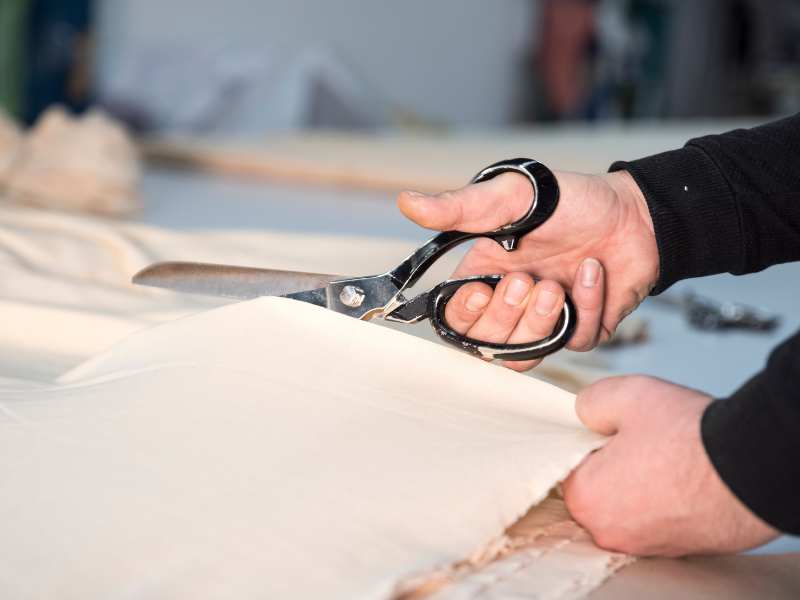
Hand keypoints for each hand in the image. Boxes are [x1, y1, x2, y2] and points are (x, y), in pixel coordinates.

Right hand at [398, 169, 657, 370]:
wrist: (636, 211)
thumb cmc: (571, 200)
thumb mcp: (512, 197)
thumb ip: (460, 207)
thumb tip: (407, 202)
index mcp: (484, 275)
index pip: (454, 318)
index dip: (462, 316)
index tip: (478, 291)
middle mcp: (511, 304)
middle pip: (486, 344)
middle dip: (505, 317)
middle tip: (526, 281)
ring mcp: (546, 321)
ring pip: (525, 355)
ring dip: (539, 322)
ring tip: (556, 284)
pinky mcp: (582, 329)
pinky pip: (574, 341)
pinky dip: (586, 305)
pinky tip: (594, 271)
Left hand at [562, 376, 779, 555]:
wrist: (751, 467)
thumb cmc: (689, 436)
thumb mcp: (624, 395)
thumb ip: (589, 404)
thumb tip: (584, 414)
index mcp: (586, 498)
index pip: (570, 466)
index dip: (590, 442)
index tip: (613, 430)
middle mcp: (609, 531)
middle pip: (597, 488)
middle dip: (614, 463)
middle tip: (642, 440)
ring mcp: (644, 544)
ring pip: (628, 503)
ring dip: (641, 481)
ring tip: (666, 455)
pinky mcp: (677, 547)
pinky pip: (657, 516)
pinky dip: (665, 498)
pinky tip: (682, 475)